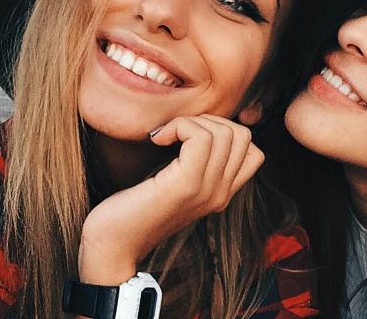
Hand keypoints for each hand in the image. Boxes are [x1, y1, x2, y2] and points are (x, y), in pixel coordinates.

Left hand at [78, 115, 263, 284]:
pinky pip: (200, 138)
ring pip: (223, 133)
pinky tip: (157, 139)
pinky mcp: (185, 185)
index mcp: (221, 193)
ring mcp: (206, 190)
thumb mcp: (174, 184)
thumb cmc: (134, 208)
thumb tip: (197, 124)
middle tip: (177, 132)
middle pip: (242, 136)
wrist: (113, 245)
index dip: (225, 130)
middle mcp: (220, 194)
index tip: (191, 136)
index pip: (253, 151)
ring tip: (165, 135)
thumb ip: (193, 164)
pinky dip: (178, 126)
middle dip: (209, 120)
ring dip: (190, 122)